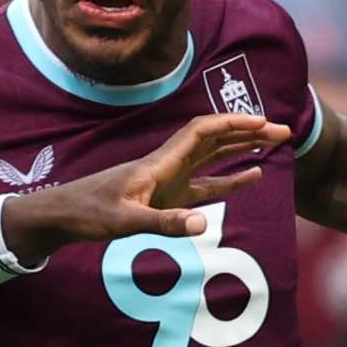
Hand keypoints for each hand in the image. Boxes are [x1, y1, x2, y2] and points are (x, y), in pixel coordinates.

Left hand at [0, 110, 286, 264]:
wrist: (61, 215)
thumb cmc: (87, 214)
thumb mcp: (123, 222)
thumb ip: (163, 223)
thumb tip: (203, 225)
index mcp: (159, 163)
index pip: (203, 132)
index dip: (234, 123)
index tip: (264, 122)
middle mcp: (167, 165)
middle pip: (215, 138)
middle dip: (249, 131)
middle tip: (285, 130)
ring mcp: (169, 180)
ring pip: (214, 156)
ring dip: (243, 147)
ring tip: (275, 143)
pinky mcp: (166, 198)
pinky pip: (206, 183)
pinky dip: (230, 178)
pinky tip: (251, 176)